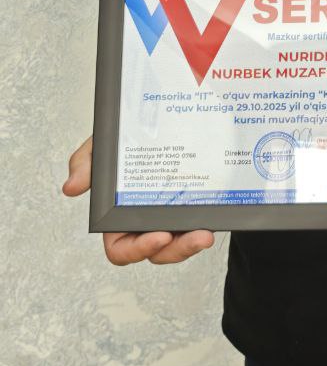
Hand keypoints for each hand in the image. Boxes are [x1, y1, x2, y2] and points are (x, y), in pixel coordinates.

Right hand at [63, 135, 214, 265]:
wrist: (162, 115)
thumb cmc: (127, 139)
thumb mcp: (103, 145)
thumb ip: (86, 163)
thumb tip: (71, 187)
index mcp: (119, 217)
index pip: (123, 248)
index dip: (139, 249)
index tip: (160, 235)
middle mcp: (146, 221)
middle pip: (159, 250)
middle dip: (178, 250)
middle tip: (197, 237)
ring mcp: (172, 214)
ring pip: (182, 242)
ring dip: (194, 242)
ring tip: (207, 233)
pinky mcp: (194, 204)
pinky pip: (200, 222)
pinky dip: (208, 222)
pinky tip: (216, 217)